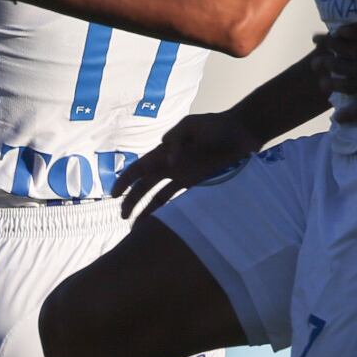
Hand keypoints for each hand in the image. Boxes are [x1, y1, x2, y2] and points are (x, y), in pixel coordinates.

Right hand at [112, 111, 259, 218]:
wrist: (242, 133)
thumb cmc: (216, 126)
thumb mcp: (192, 126)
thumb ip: (177, 141)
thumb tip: (168, 161)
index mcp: (164, 152)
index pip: (139, 169)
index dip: (125, 181)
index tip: (114, 195)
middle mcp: (171, 167)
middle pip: (145, 186)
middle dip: (132, 201)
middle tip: (123, 217)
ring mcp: (184, 177)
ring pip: (159, 197)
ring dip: (148, 211)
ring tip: (139, 229)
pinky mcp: (199, 185)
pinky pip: (180, 201)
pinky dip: (171, 212)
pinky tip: (165, 225)